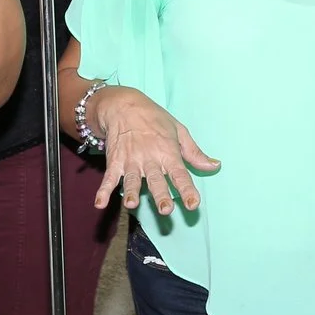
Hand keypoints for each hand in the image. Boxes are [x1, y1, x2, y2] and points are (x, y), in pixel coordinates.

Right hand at [88, 87, 218, 216]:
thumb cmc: (155, 119)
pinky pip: (109, 178)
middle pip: (156, 180)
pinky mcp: (114, 162)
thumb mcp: (179, 131)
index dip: (187, 190)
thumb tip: (215, 166)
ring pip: (131, 180)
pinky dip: (103, 191)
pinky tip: (100, 203)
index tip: (193, 204)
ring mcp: (130, 161)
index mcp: (168, 153)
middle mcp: (150, 159)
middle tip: (165, 210)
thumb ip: (195, 153)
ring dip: (131, 192)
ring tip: (130, 205)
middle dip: (160, 195)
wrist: (124, 105)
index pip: (180, 175)